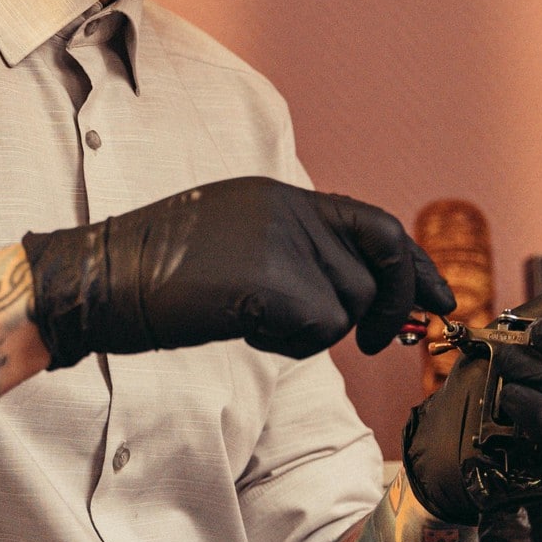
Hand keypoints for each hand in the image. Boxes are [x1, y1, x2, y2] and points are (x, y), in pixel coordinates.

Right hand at [22, 177, 452, 368]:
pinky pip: (318, 330)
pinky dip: (290, 346)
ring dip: (315, 331)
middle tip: (385, 342)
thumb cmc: (157, 274)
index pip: (374, 223)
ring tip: (258, 323)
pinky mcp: (273, 281)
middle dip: (393, 307)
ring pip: (349, 306)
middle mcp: (291, 209)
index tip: (438, 297)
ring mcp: (283, 241)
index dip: (413, 264)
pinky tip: (245, 331)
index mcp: (282, 195)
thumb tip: (355, 295)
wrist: (103, 279)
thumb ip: (293, 251)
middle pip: (377, 265)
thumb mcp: (235, 242)